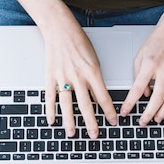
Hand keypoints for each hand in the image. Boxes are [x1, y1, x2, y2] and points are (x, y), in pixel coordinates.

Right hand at [42, 23, 117, 138]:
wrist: (60, 29)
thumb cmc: (79, 42)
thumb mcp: (94, 60)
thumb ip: (96, 80)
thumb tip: (98, 99)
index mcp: (92, 72)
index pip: (103, 97)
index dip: (109, 112)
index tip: (113, 122)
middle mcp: (78, 77)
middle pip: (86, 105)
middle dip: (91, 122)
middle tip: (94, 135)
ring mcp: (63, 78)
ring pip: (67, 104)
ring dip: (70, 121)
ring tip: (72, 133)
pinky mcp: (50, 76)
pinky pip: (50, 97)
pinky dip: (50, 110)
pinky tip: (52, 121)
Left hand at [120, 20, 163, 125]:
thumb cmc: (157, 40)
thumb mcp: (140, 55)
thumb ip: (139, 75)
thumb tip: (143, 94)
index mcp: (150, 63)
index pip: (137, 88)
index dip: (130, 103)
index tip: (125, 112)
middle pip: (157, 97)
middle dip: (149, 113)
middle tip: (143, 122)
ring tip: (158, 119)